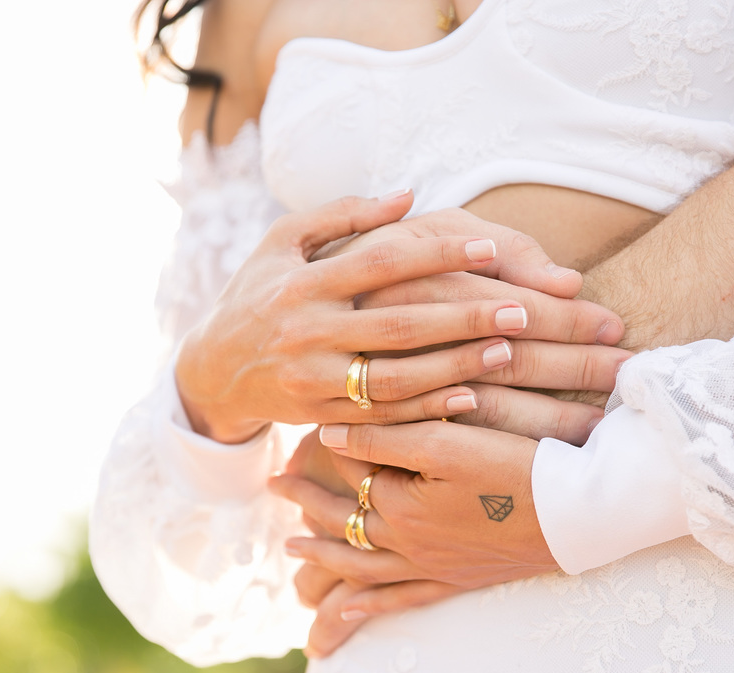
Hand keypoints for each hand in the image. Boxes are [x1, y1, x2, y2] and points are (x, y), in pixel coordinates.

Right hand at [176, 192, 543, 442]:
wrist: (211, 367)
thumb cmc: (259, 292)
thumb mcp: (283, 243)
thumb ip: (343, 216)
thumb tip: (409, 196)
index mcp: (302, 282)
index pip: (381, 261)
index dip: (438, 254)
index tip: (489, 248)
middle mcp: (306, 331)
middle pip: (398, 324)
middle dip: (464, 317)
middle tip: (522, 310)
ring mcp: (312, 379)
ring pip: (394, 378)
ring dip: (455, 366)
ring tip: (507, 351)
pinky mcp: (318, 414)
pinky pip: (381, 416)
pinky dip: (427, 408)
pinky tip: (470, 395)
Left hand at [271, 421, 557, 591]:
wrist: (580, 514)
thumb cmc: (516, 468)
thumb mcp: (446, 443)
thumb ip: (383, 438)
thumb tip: (327, 433)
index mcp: (399, 508)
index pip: (350, 477)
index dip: (325, 455)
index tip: (299, 438)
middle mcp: (408, 545)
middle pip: (344, 525)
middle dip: (307, 503)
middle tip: (276, 485)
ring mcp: (432, 569)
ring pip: (360, 569)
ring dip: (324, 557)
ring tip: (292, 549)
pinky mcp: (458, 581)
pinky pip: (399, 601)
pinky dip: (368, 607)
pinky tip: (347, 613)